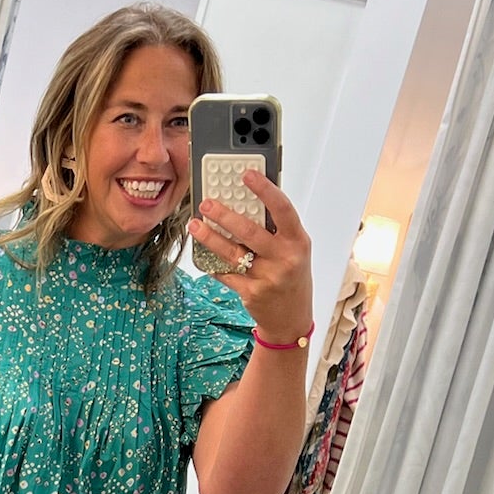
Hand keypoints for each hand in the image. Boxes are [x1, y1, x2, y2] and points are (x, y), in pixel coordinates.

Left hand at [189, 168, 312, 345]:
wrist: (291, 319)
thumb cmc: (291, 276)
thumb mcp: (294, 250)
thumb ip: (277, 229)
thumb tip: (247, 200)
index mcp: (298, 241)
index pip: (282, 209)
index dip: (264, 189)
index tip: (246, 174)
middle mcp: (285, 259)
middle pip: (250, 231)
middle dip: (224, 215)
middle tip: (206, 204)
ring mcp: (268, 278)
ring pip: (232, 253)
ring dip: (210, 238)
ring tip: (195, 225)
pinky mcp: (251, 293)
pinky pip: (226, 273)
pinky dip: (212, 262)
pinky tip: (202, 252)